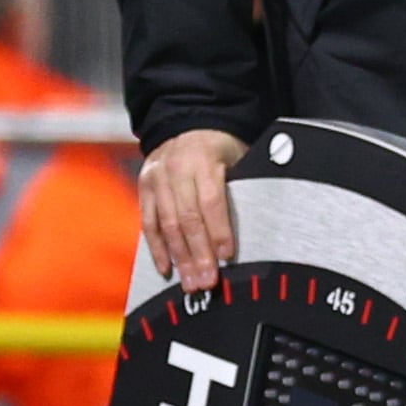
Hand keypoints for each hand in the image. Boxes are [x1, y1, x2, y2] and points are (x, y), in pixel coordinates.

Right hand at [137, 129, 249, 287]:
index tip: (227, 255)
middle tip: (207, 281)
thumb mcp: (238, 155)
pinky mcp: (144, 188)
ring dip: (180, 258)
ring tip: (191, 282)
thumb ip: (242, 186)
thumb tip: (262, 223)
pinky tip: (167, 268)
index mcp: (202, 158)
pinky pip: (149, 223)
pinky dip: (157, 248)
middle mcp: (176, 169)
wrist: (185, 123)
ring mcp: (156, 179)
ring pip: (167, 225)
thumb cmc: (218, 145)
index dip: (219, 230)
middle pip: (187, 218)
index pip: (211, 200)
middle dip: (198, 253)